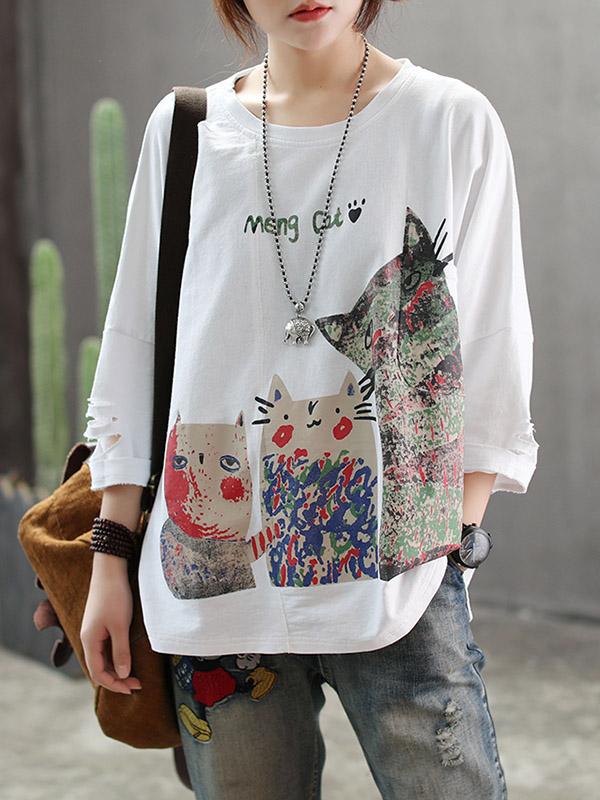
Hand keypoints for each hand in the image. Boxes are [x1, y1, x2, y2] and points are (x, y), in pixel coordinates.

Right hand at [80, 554, 141, 693]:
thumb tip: (122, 674)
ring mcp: (94, 632)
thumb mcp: (120, 626)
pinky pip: (105, 648)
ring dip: (117, 669)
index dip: (114, 684)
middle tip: (137, 684)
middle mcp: (88, 639)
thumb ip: (120, 651)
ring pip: (102, 659)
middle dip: (117, 679)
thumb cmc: (114, 596)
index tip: (132, 688)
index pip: (98, 673)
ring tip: (134, 674)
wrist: (110, 570)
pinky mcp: (100, 625)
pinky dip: (115, 657)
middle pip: (99, 668)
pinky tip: (126, 658)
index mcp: (89, 641)